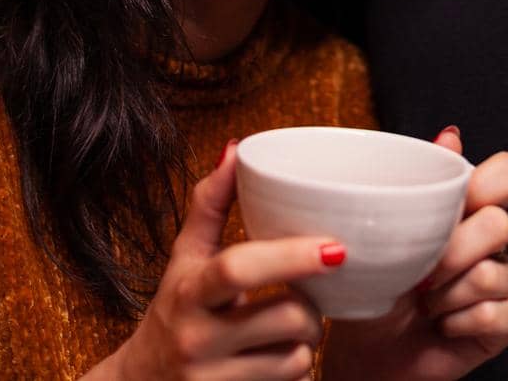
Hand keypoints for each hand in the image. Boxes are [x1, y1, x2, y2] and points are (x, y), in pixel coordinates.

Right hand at [100, 141, 340, 380]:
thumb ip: (210, 204)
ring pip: (298, 358)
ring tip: (292, 330)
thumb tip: (235, 150)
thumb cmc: (172, 310)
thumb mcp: (184, 258)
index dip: (292, 256)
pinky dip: (296, 371)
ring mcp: (214, 379)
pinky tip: (278, 359)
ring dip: (308, 342)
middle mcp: (197, 338)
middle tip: (306, 298)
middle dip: (312, 307)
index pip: (239, 269)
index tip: (335, 248)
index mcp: (190, 291)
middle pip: (288, 317)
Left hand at [322, 128, 507, 380]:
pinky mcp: (506, 322)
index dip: (498, 180)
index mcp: (469, 208)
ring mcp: (504, 281)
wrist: (367, 346)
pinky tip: (439, 324)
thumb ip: (421, 184)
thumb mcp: (387, 229)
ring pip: (492, 273)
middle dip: (452, 250)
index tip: (469, 197)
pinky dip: (455, 323)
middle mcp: (492, 240)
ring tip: (423, 301)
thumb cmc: (375, 283)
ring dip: (445, 294)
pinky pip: (494, 314)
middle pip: (498, 221)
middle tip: (420, 271)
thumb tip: (451, 134)